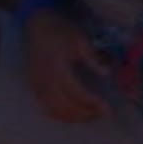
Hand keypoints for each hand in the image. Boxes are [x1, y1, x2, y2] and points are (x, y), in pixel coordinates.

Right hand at [23, 8, 109, 123]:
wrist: (38, 25)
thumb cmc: (61, 31)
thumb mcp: (81, 39)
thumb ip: (93, 57)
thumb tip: (106, 73)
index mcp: (57, 66)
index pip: (76, 92)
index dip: (92, 103)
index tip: (108, 108)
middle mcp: (45, 79)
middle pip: (66, 106)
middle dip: (86, 114)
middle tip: (103, 114)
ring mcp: (37, 86)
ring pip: (56, 111)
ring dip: (75, 118)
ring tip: (92, 115)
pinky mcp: (34, 88)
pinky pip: (47, 109)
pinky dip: (62, 116)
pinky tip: (75, 115)